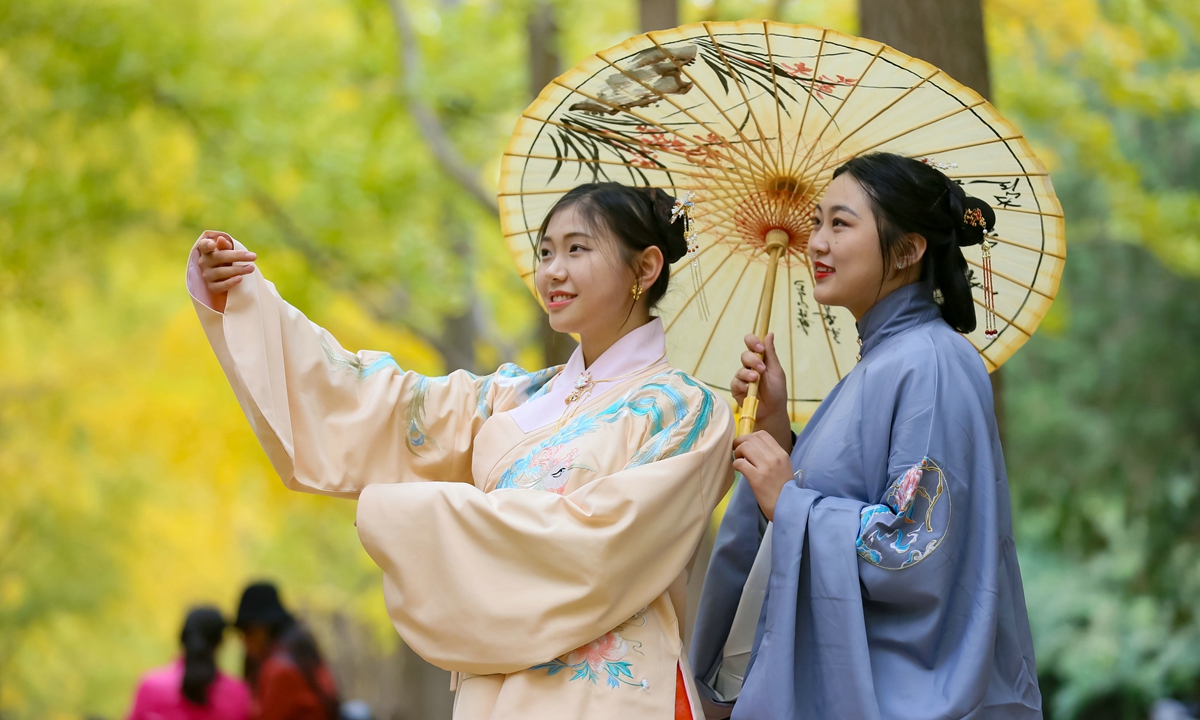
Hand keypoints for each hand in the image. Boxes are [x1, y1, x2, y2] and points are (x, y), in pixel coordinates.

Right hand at [193, 230, 255, 312]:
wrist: (227, 277)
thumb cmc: (227, 259)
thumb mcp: (228, 251)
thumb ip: (225, 245)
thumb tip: (221, 239)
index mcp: (207, 250)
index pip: (204, 245)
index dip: (207, 245)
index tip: (213, 245)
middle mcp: (204, 262)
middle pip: (219, 257)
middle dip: (237, 256)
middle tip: (253, 256)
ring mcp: (207, 275)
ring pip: (220, 272)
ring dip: (238, 270)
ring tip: (251, 268)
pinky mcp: (211, 287)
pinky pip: (219, 286)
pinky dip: (230, 283)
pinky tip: (240, 278)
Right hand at [731, 332, 790, 450]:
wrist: (772, 410)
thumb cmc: (776, 391)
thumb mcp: (776, 371)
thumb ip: (771, 353)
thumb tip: (769, 334)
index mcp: (760, 359)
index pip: (751, 344)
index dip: (753, 342)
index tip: (760, 348)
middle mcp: (749, 367)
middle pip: (744, 355)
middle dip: (752, 360)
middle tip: (761, 368)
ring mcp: (742, 378)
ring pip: (740, 369)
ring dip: (748, 373)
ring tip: (756, 379)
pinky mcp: (736, 389)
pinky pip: (736, 382)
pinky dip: (743, 384)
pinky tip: (749, 389)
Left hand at [732, 431, 793, 521]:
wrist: (788, 507)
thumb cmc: (783, 489)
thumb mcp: (783, 467)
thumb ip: (771, 456)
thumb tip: (752, 446)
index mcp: (781, 454)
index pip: (762, 434)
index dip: (749, 437)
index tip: (745, 444)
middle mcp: (775, 458)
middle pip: (751, 439)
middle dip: (740, 443)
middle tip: (738, 452)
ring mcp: (766, 468)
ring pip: (745, 447)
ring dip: (737, 453)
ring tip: (739, 461)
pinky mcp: (757, 479)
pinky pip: (740, 463)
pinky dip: (736, 464)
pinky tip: (738, 470)